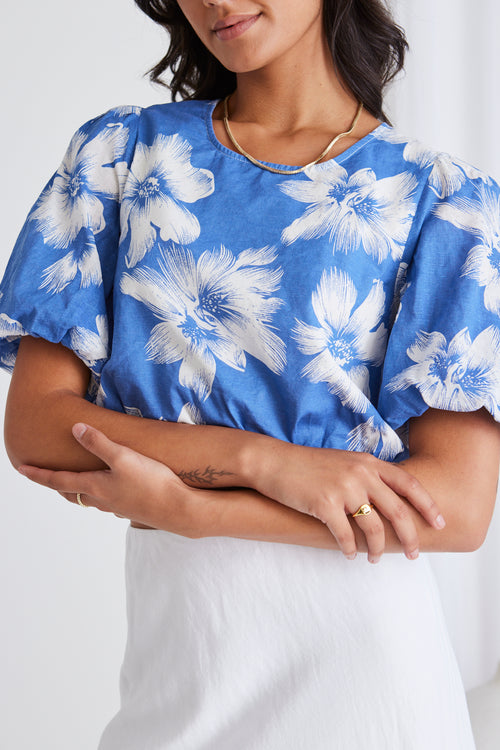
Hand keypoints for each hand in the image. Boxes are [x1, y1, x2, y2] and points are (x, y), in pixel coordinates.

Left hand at [17, 423, 201, 536]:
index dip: (39, 474)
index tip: (22, 470)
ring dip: (79, 489)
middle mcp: (102, 499)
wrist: (178, 509)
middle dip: (58, 484)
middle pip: (72, 492)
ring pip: (90, 498)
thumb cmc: (151, 483)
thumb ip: (99, 443)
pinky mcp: (133, 507)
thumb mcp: (123, 457)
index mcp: (95, 486)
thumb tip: (76, 429)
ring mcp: (117, 506)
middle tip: (46, 475)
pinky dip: (101, 492)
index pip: (59, 480)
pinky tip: (112, 486)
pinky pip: (108, 500)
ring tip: (75, 479)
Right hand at [252, 443, 445, 562]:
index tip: (439, 523)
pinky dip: (349, 550)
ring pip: (373, 529)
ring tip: (374, 560)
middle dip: (410, 537)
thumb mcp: (344, 461)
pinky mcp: (323, 505)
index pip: (409, 484)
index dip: (428, 506)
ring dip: (377, 550)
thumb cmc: (307, 465)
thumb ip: (367, 475)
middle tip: (413, 554)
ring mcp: (343, 489)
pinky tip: (349, 555)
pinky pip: (345, 536)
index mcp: (368, 463)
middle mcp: (360, 474)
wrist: (272, 462)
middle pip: (398, 512)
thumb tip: (388, 500)